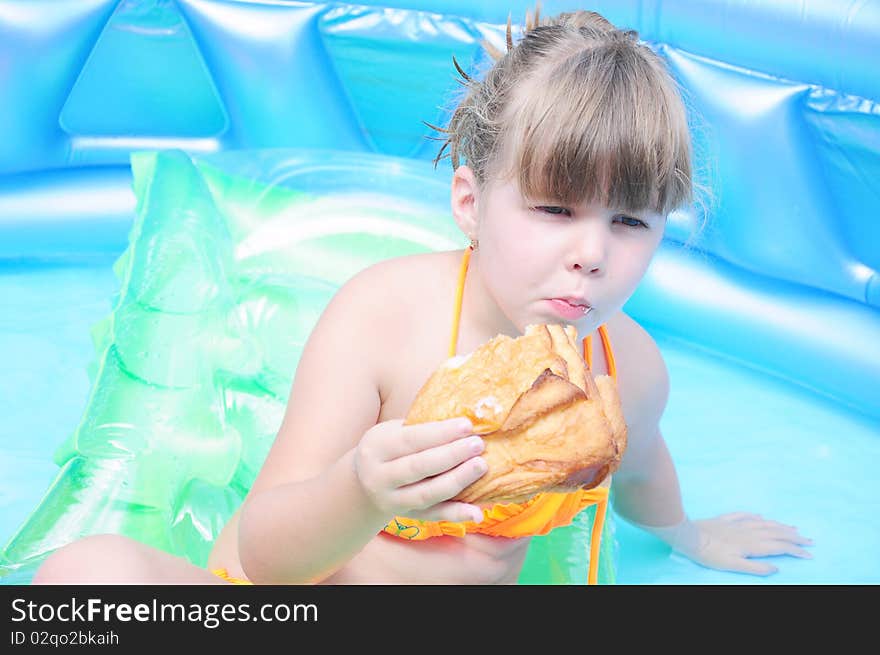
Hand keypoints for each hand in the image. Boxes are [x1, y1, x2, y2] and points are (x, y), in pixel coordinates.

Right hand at [353, 417, 487, 522]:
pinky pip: (433, 516)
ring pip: (427, 493)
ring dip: (457, 481)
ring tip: (481, 466)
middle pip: (419, 467)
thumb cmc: (390, 448)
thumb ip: (421, 428)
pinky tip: (477, 513)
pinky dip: (456, 515)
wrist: (365, 483)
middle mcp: (380, 477)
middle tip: (478, 444)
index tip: (467, 425)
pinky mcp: (407, 516)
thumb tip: (463, 422)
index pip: (411, 439)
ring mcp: (392, 500)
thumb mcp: (393, 431)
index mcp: (376, 448)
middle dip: (452, 455)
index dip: (440, 433)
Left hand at [670, 512, 813, 575]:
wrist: (688, 536)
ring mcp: (737, 523)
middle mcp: (748, 531)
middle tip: (810, 540)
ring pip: (764, 523)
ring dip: (780, 526)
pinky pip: (745, 515)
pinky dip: (756, 516)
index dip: (795, 550)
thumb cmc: (709, 555)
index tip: (809, 554)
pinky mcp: (725, 519)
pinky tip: (761, 516)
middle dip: (794, 537)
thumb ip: (755, 568)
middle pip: (776, 533)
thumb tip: (777, 568)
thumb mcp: (733, 566)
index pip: (779, 547)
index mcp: (752, 544)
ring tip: (792, 528)